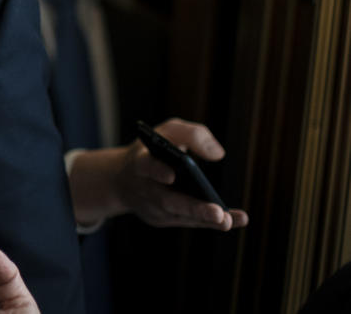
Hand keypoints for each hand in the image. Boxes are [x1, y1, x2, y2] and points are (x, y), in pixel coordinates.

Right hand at [68, 117, 249, 229]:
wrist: (122, 179)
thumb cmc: (152, 151)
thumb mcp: (168, 132)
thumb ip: (191, 134)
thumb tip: (217, 154)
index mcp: (141, 162)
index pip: (146, 165)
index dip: (157, 170)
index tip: (171, 175)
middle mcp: (145, 188)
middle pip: (168, 201)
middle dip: (193, 208)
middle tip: (217, 213)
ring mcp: (153, 207)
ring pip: (180, 216)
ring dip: (205, 219)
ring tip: (228, 221)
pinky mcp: (162, 220)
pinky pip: (189, 221)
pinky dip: (211, 222)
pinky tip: (234, 220)